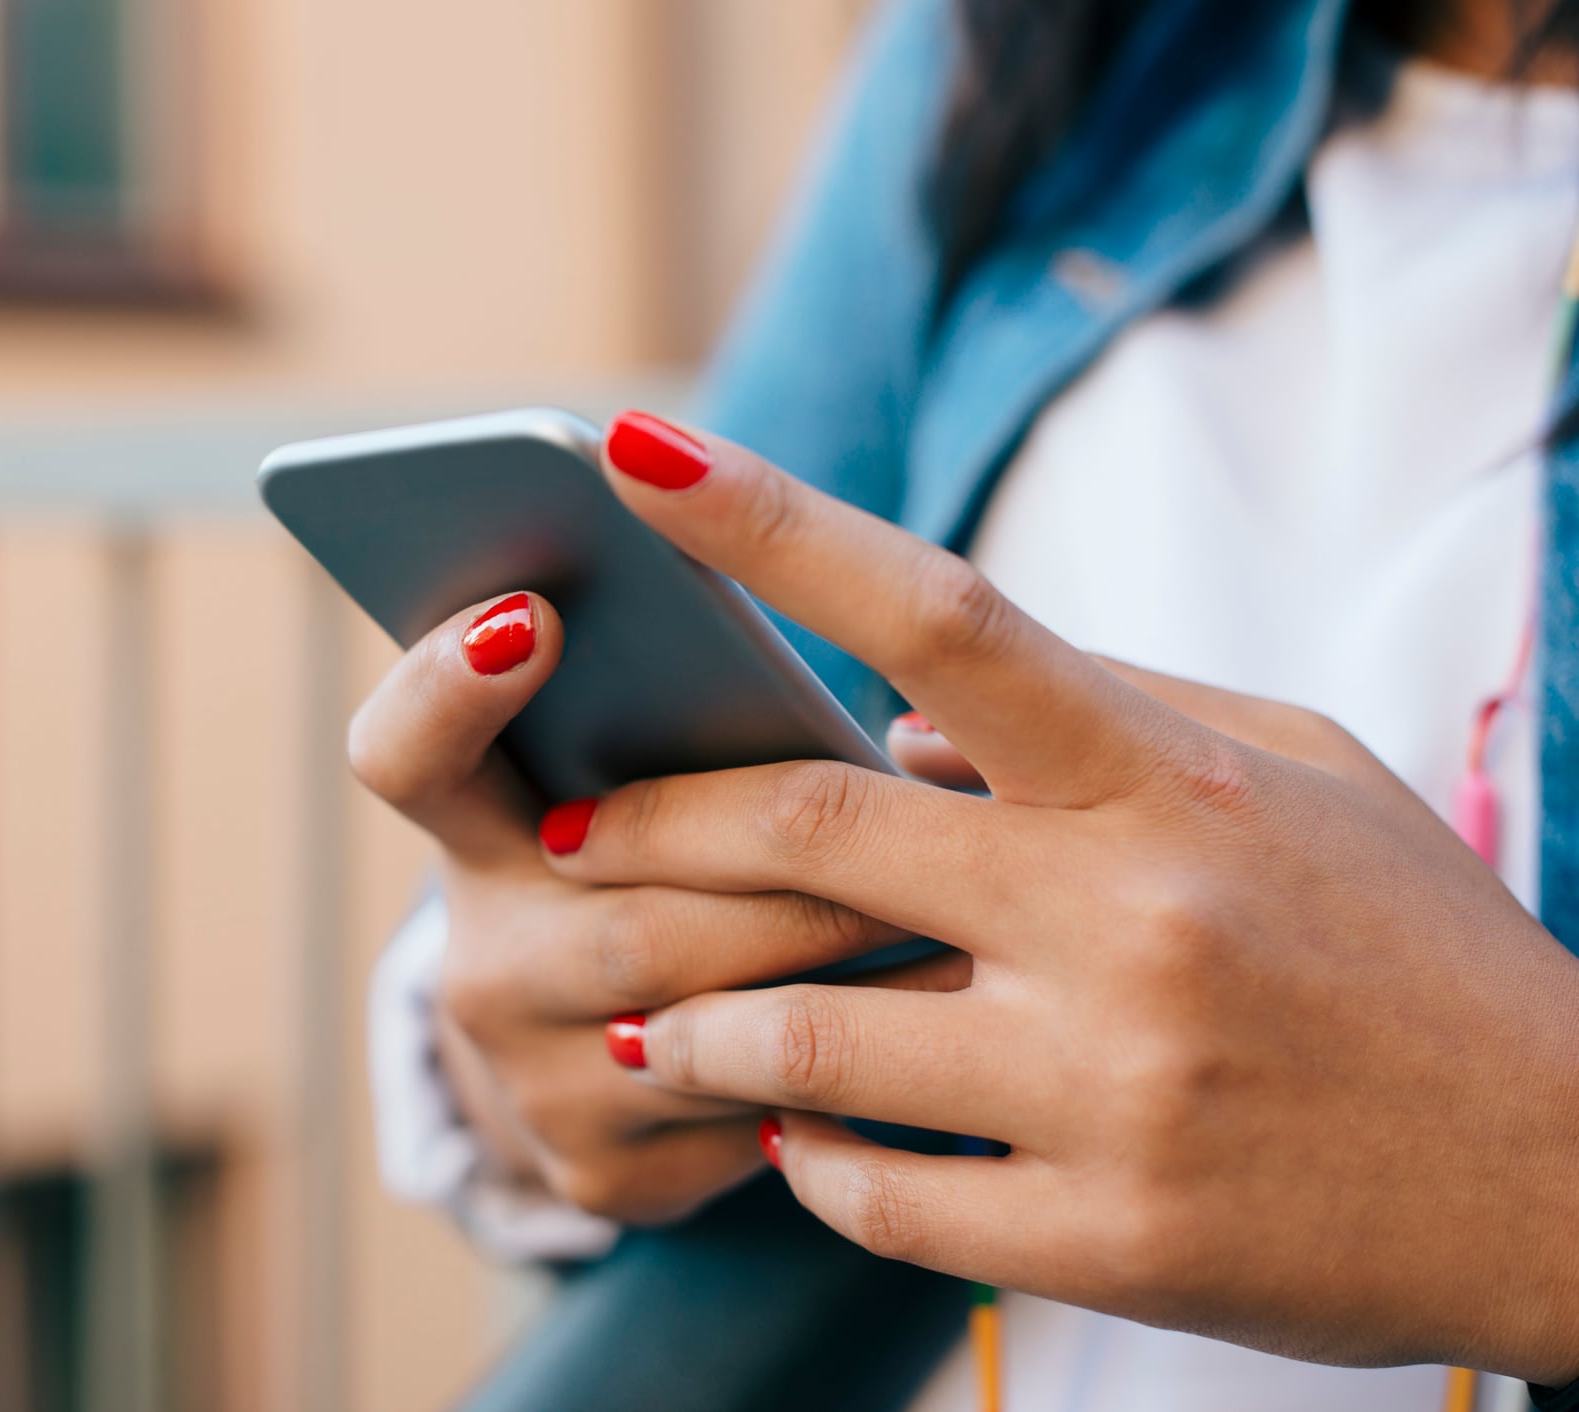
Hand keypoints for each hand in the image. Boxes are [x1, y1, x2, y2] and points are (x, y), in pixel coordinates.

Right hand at [349, 590, 965, 1222]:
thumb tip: (797, 637)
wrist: (606, 1059)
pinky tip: (943, 1035)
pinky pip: (751, 1114)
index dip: (446, 688)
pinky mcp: (606, 1168)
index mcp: (477, 832)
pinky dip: (856, 1066)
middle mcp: (484, 963)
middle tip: (898, 825)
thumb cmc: (672, 865)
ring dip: (842, 970)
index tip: (538, 614)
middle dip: (780, 882)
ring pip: (706, 1026)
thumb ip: (679, 719)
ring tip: (960, 916)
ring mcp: (535, 1080)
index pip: (407, 755)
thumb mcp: (646, 789)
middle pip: (629, 918)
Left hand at [548, 411, 1578, 1380]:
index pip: (936, 612)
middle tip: (563, 833)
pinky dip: (800, 1162)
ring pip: (802, 1039)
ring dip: (687, 1025)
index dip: (766, 523)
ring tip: (639, 1019)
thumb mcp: (1298, 775)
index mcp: (1165, 780)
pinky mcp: (1109, 1241)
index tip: (632, 455)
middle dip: (648, 824)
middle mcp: (1128, 921)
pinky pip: (877, 1197)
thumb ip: (1105, 713)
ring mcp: (1113, 1090)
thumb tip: (904, 707)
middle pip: (808, 827)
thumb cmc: (1415, 947)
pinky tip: (784, 1140)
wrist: (1570, 1178)